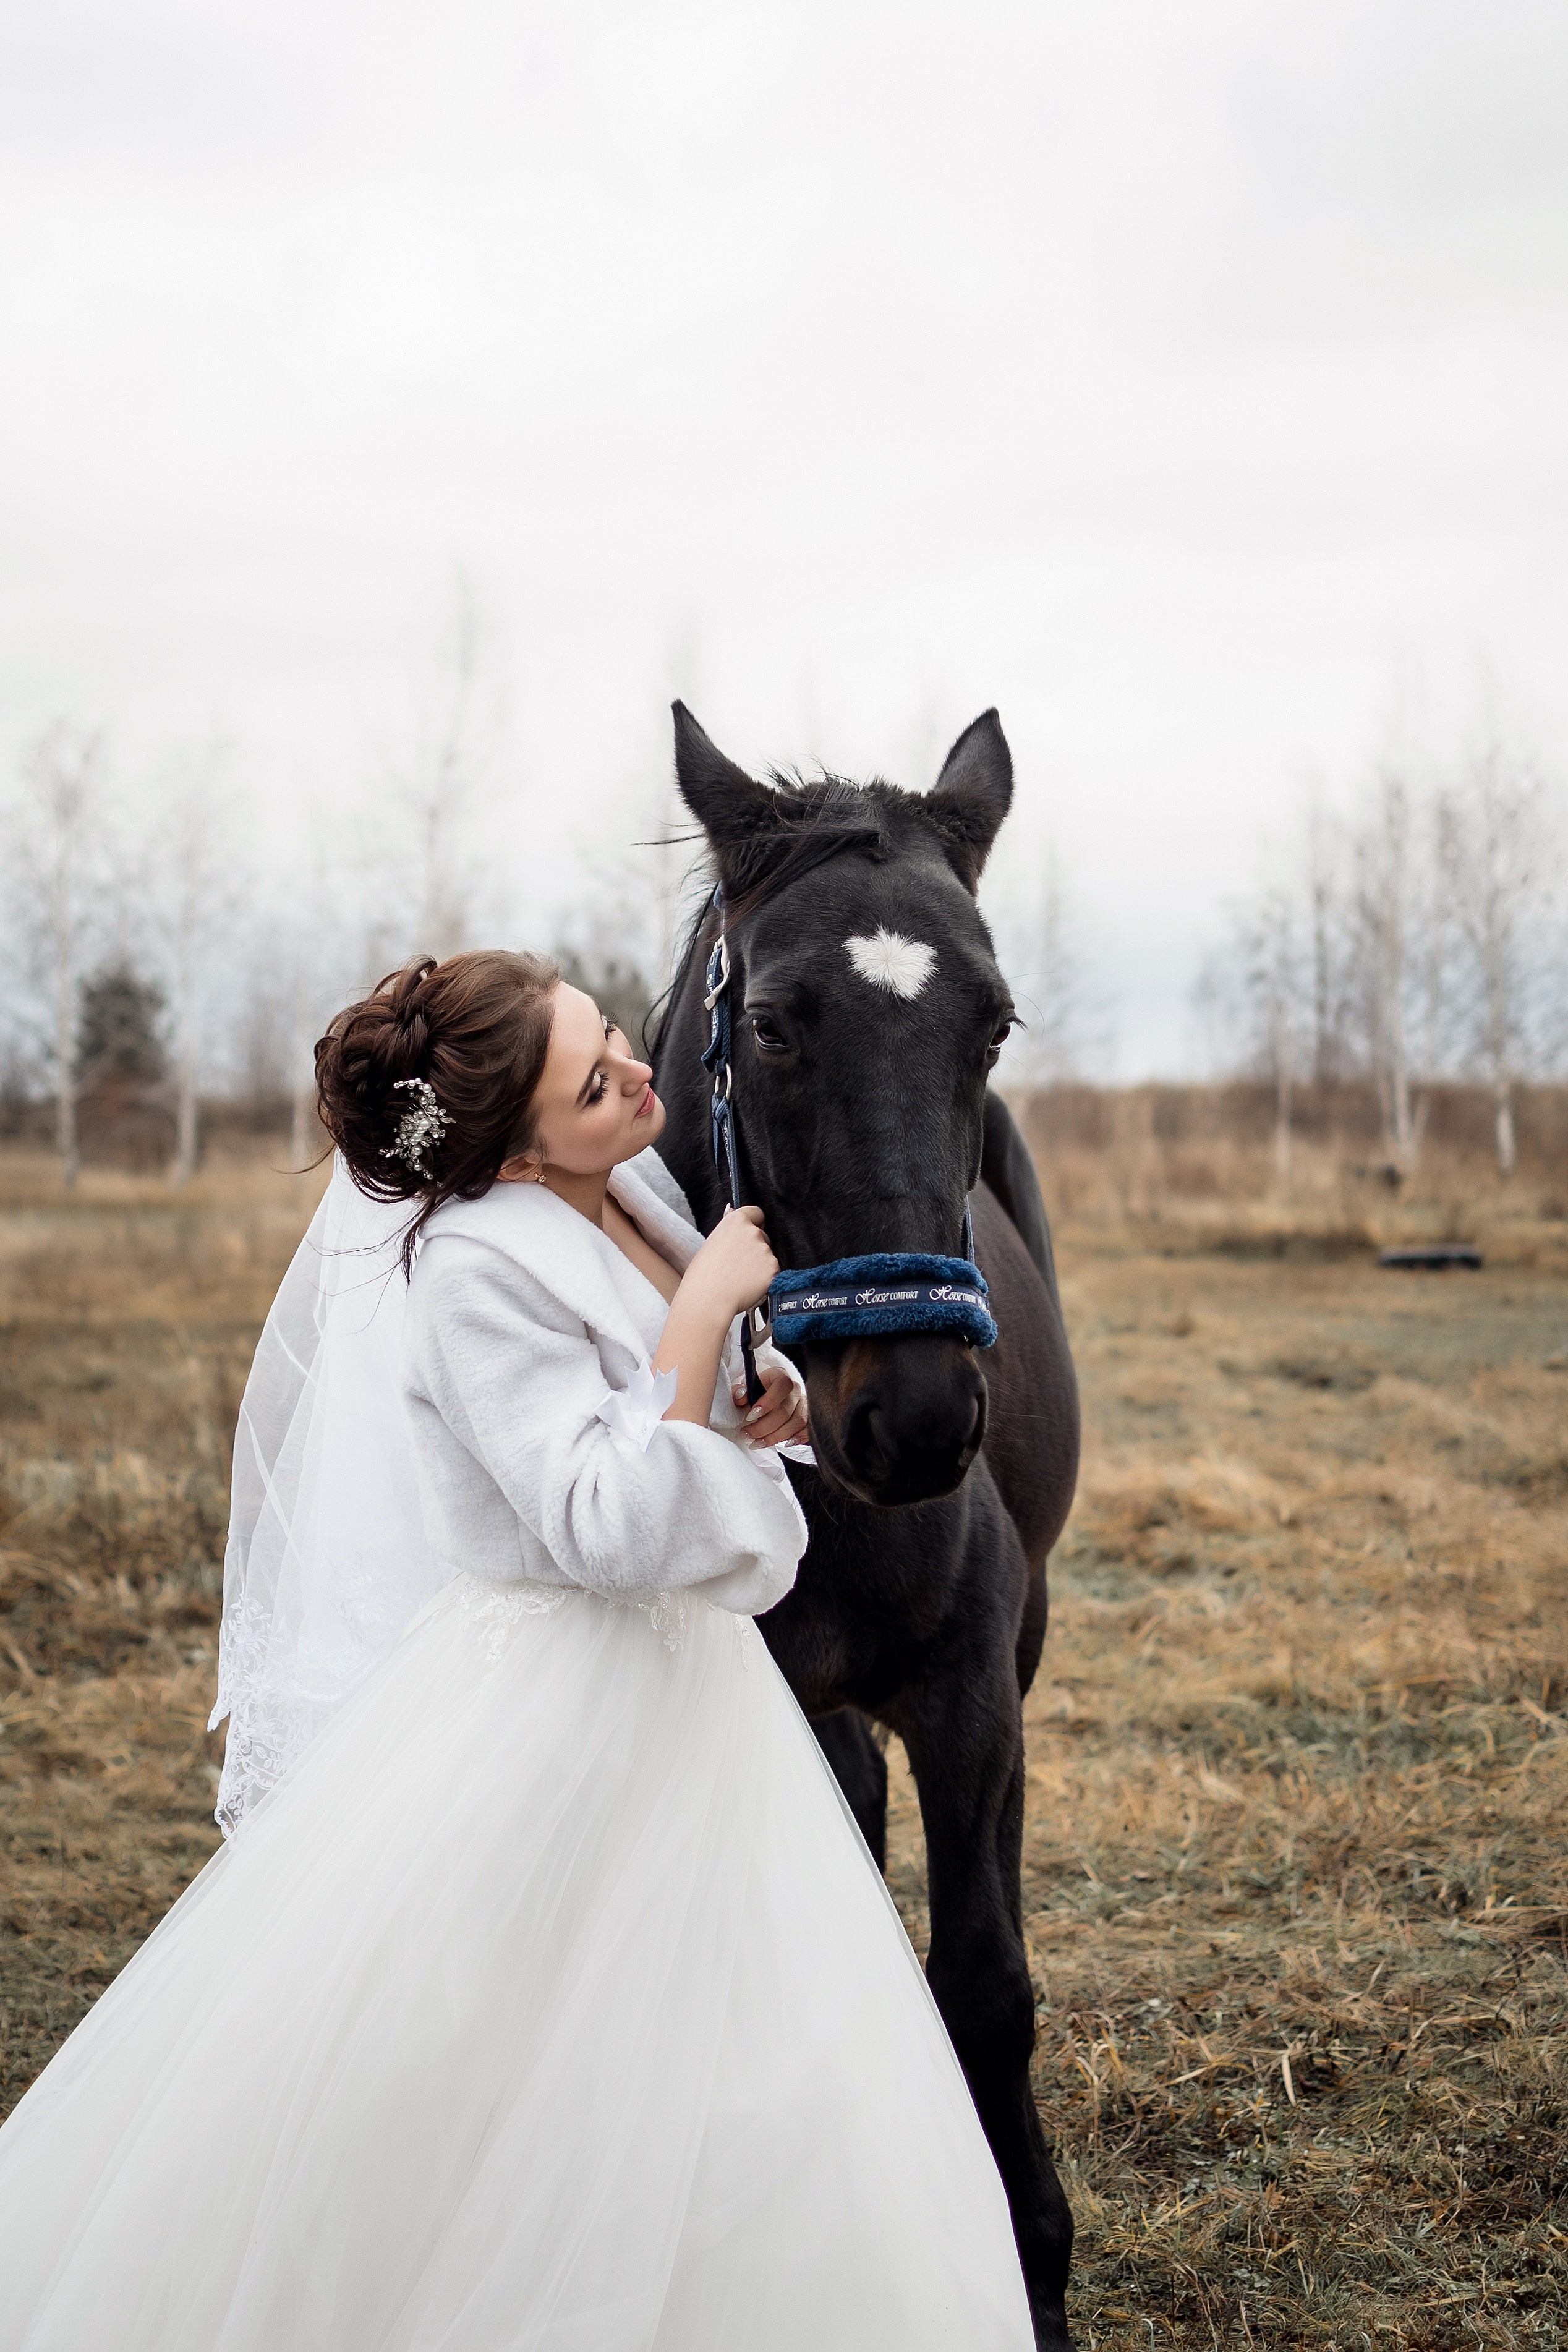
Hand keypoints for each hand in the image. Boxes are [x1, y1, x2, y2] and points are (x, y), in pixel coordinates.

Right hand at [683, 1204, 778, 1321]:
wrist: (708, 1299)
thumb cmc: (702, 1275)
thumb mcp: (711, 1243)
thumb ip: (728, 1230)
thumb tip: (733, 1213)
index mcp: (735, 1221)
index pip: (756, 1213)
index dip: (755, 1223)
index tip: (752, 1231)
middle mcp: (753, 1231)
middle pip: (763, 1235)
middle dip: (756, 1247)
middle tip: (739, 1264)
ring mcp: (765, 1249)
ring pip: (768, 1255)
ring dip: (760, 1264)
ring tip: (740, 1277)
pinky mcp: (773, 1268)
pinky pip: (773, 1271)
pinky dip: (765, 1278)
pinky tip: (748, 1284)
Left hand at [733, 1363, 808, 1448]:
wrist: (769, 1395)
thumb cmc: (757, 1391)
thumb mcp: (746, 1388)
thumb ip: (740, 1391)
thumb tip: (739, 1396)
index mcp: (780, 1377)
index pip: (781, 1386)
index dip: (768, 1402)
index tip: (751, 1416)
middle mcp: (795, 1390)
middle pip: (784, 1411)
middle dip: (763, 1427)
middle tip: (747, 1434)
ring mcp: (803, 1404)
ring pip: (796, 1423)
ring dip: (775, 1437)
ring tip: (757, 1443)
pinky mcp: (808, 1418)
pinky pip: (808, 1430)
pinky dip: (798, 1438)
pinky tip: (784, 1444)